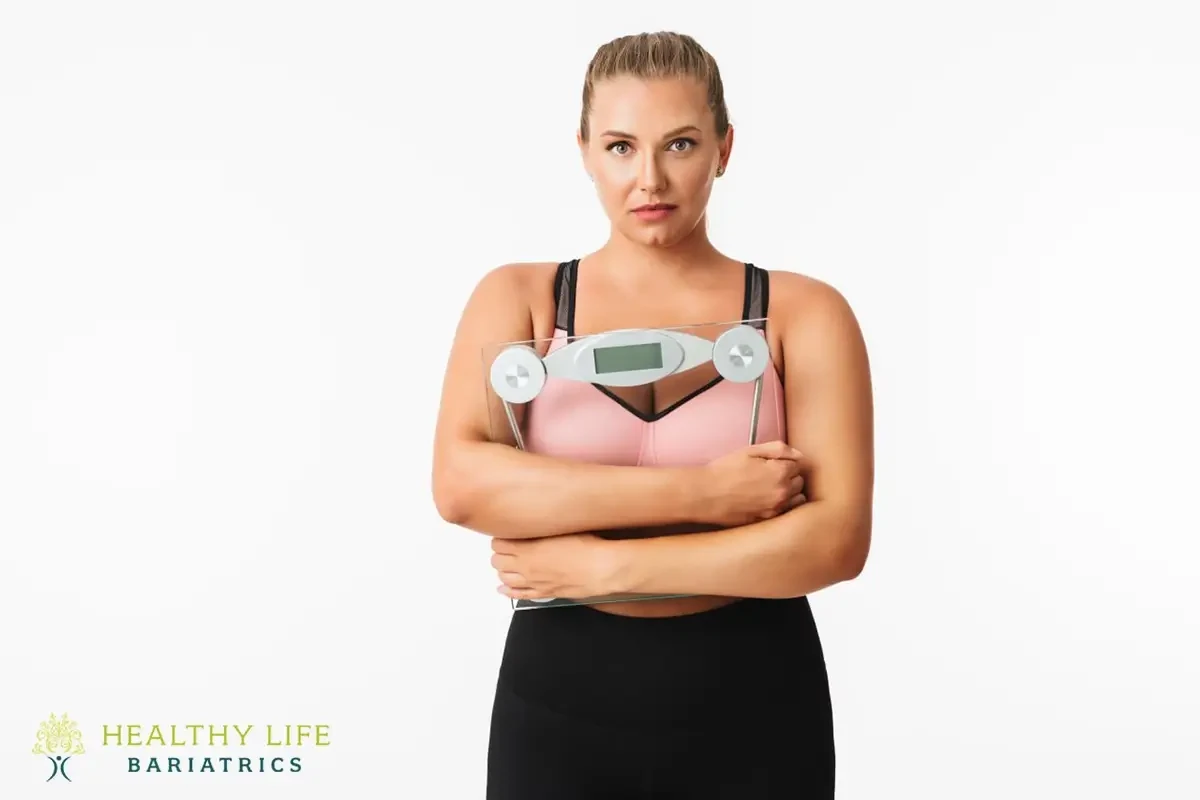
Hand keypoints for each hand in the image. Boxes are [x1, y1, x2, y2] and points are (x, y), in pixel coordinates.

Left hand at [491, 533, 624, 601]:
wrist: (600, 568)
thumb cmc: (586, 548)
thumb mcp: (562, 527)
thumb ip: (544, 526)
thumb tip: (539, 520)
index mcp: (528, 549)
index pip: (499, 544)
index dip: (499, 539)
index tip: (504, 535)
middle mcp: (527, 567)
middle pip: (498, 561)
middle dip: (499, 554)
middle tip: (505, 549)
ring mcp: (534, 582)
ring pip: (505, 579)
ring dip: (502, 571)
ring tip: (505, 565)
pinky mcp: (544, 592)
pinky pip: (519, 595)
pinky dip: (508, 592)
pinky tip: (504, 589)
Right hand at [697, 441, 809, 526]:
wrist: (705, 495)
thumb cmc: (725, 470)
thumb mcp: (750, 451)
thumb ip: (778, 449)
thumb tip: (799, 455)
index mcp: (780, 472)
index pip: (798, 465)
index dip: (784, 462)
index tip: (771, 463)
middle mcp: (782, 492)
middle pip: (799, 482)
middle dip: (789, 476)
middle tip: (768, 474)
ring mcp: (775, 508)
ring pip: (796, 499)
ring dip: (788, 492)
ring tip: (769, 488)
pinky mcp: (767, 520)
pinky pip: (784, 512)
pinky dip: (780, 505)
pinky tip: (764, 500)